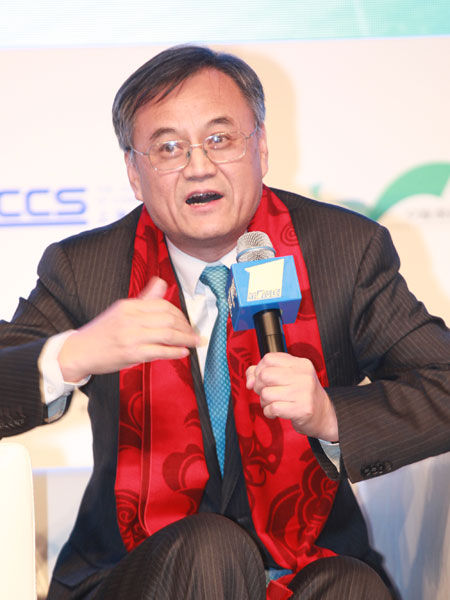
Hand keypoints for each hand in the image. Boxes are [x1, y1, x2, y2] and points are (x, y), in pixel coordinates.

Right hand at [58, 277, 199, 381]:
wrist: (79, 351)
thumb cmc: (102, 332)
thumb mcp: (121, 310)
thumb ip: (145, 298)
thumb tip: (161, 282)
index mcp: (129, 306)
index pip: (163, 305)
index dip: (180, 314)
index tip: (187, 322)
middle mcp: (131, 319)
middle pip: (168, 319)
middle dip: (186, 327)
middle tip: (194, 334)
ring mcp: (131, 336)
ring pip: (167, 334)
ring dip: (185, 339)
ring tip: (194, 342)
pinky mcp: (131, 353)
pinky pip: (159, 351)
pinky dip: (174, 352)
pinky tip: (184, 352)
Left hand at [246, 352, 338, 440]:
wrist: (324, 415)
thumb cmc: (303, 395)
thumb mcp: (288, 377)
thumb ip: (265, 372)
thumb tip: (249, 379)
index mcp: (299, 364)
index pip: (269, 358)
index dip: (259, 369)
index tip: (261, 378)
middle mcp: (303, 375)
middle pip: (265, 375)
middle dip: (259, 386)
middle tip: (266, 392)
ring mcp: (303, 392)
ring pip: (266, 393)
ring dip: (264, 401)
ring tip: (273, 403)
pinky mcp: (301, 409)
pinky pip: (272, 408)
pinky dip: (269, 412)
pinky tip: (276, 412)